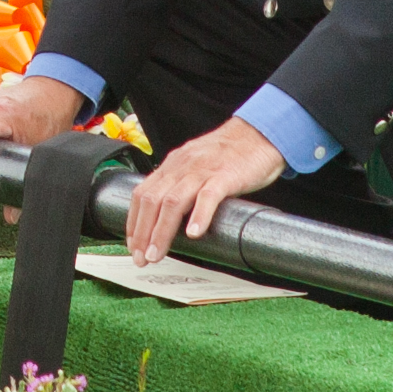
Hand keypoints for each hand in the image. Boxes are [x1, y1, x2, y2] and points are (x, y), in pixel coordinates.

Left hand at [122, 115, 289, 261]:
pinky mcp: (226, 175)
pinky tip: (193, 233)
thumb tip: (167, 216)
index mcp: (173, 166)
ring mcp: (203, 170)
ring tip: (158, 253)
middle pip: (152, 201)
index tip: (134, 246)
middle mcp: (182, 167)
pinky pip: (208, 196)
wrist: (259, 134)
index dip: (134, 222)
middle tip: (142, 257)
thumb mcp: (195, 166)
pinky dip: (198, 216)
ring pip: (173, 202)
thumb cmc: (229, 154)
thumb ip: (180, 186)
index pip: (142, 194)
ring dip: (162, 231)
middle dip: (142, 233)